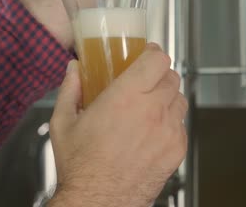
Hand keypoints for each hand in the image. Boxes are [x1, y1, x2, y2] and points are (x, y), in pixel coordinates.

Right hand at [49, 44, 187, 206]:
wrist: (99, 200)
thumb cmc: (82, 166)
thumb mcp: (64, 122)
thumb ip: (70, 89)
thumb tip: (73, 70)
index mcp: (125, 97)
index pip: (157, 60)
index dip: (154, 52)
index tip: (148, 53)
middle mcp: (152, 111)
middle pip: (171, 76)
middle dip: (158, 74)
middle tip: (144, 81)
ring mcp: (168, 131)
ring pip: (180, 98)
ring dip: (166, 96)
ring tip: (148, 106)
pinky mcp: (176, 149)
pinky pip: (181, 124)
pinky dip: (170, 121)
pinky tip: (151, 130)